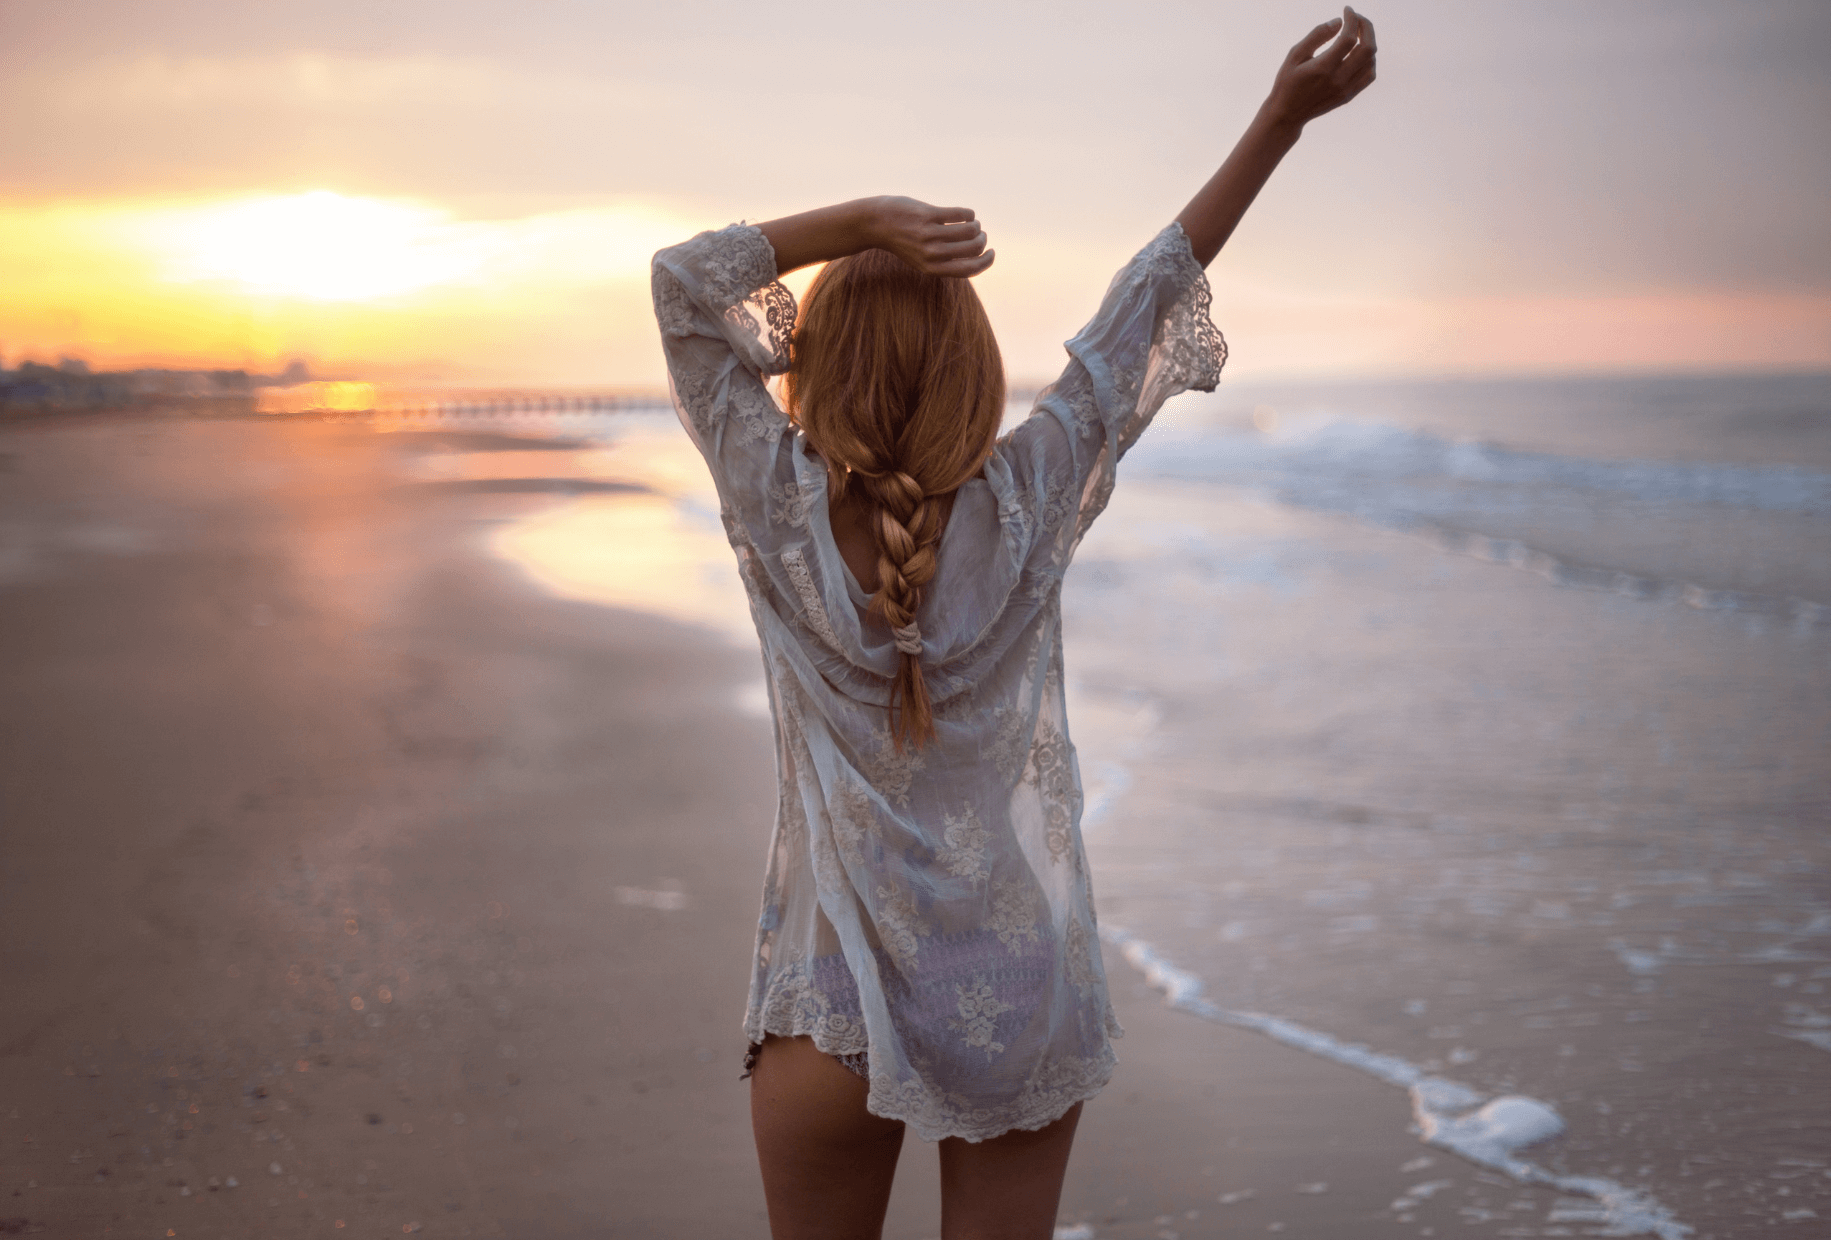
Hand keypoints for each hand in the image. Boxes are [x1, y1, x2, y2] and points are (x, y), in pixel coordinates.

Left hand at [864, 196, 994, 277]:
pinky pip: (960, 214)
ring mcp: (929, 234)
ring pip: (969, 231)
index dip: (986, 262)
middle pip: (973, 249)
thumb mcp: (922, 258)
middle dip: (982, 240)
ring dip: (977, 226)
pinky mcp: (928, 215)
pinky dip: (969, 214)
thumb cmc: (903, 241)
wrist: (876, 223)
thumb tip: (975, 254)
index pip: (969, 270)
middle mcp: (931, 254)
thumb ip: (944, 260)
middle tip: (980, 234)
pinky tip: (967, 215)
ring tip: (974, 224)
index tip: (992, 252)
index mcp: (931, 268)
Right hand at [1264, 7, 1376, 130]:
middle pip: (1368, 48)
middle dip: (1366, 27)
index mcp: (1323, 68)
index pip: (1348, 38)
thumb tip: (1339, 21)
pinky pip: (1369, 75)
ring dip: (1368, 42)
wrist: (1287, 114)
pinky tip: (1358, 53)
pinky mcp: (1349, 96)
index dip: (1352, 19)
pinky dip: (1369, 59)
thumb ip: (1317, 35)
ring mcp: (1346, 89)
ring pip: (1371, 60)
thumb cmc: (1287, 82)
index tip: (1347, 10)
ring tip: (1356, 34)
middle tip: (1357, 19)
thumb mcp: (1295, 55)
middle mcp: (1338, 80)